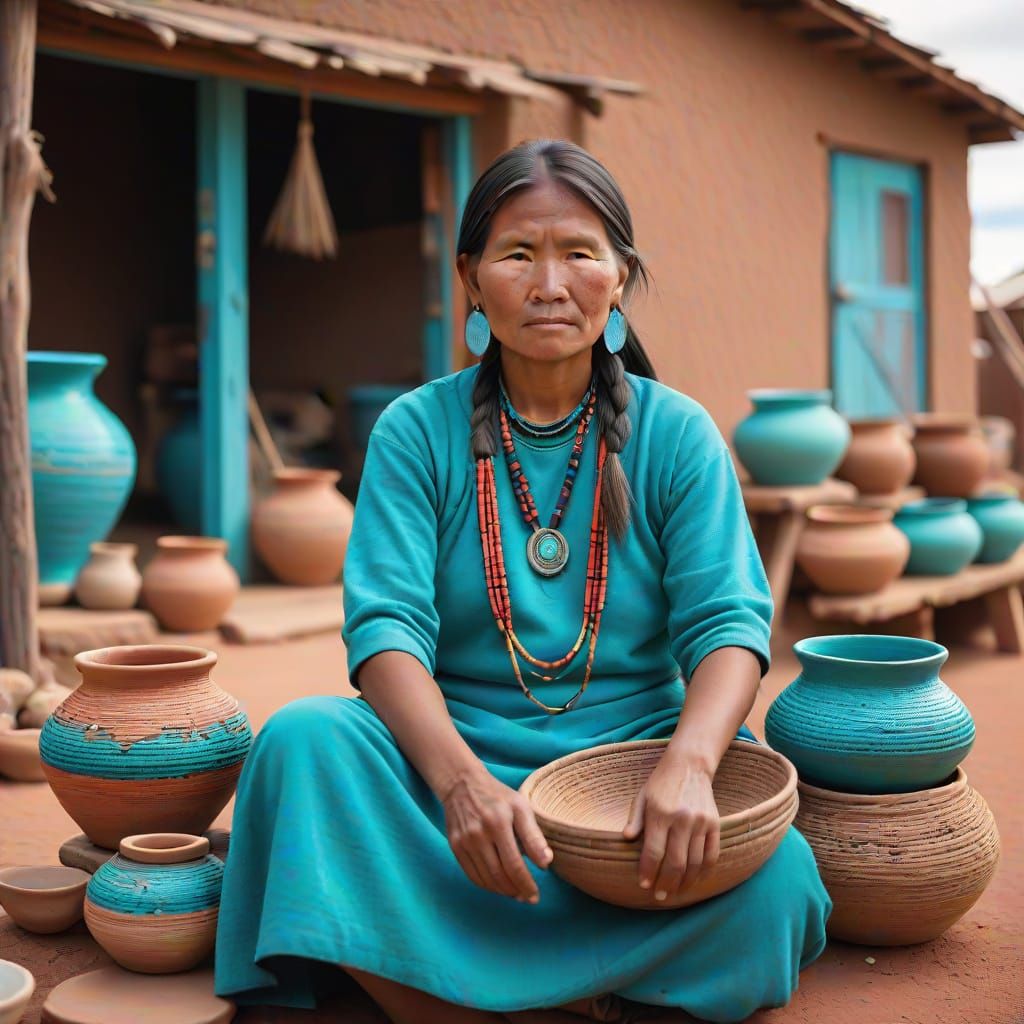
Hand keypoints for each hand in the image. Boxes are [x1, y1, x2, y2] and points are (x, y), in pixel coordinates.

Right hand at [442, 770, 552, 902]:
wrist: (463, 784)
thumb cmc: (498, 796)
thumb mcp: (521, 807)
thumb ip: (534, 835)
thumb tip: (546, 863)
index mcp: (498, 823)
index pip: (514, 865)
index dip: (526, 884)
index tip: (535, 896)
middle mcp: (479, 834)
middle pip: (499, 875)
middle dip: (516, 891)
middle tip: (527, 898)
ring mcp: (464, 841)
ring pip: (485, 879)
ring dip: (502, 891)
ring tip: (515, 893)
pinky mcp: (455, 846)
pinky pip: (471, 874)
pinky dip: (486, 885)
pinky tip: (497, 886)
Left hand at [622, 756, 719, 902]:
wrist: (689, 765)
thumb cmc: (660, 783)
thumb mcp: (642, 797)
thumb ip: (635, 819)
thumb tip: (625, 839)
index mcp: (660, 814)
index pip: (654, 851)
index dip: (648, 872)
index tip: (644, 885)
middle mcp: (682, 819)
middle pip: (676, 862)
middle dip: (667, 884)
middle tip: (660, 896)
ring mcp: (701, 822)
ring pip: (695, 862)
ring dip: (685, 882)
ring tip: (676, 892)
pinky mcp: (715, 824)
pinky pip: (712, 855)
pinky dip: (704, 871)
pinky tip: (695, 879)